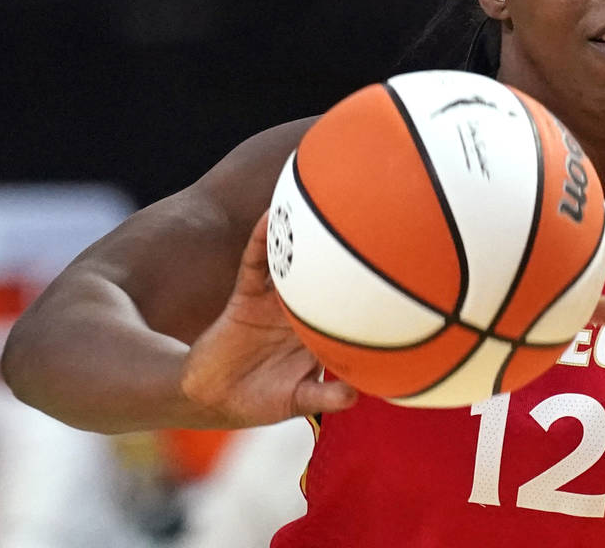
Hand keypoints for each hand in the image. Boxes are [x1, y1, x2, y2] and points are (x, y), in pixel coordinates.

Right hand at [181, 211, 356, 427]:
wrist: (211, 399)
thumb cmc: (259, 401)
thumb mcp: (296, 400)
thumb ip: (323, 397)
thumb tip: (355, 397)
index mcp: (315, 333)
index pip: (345, 308)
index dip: (365, 292)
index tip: (393, 273)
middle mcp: (298, 311)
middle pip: (325, 276)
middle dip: (343, 256)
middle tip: (371, 222)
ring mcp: (273, 300)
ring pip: (293, 262)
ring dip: (303, 236)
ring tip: (322, 204)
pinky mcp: (247, 295)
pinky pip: (255, 263)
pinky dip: (261, 240)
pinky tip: (271, 217)